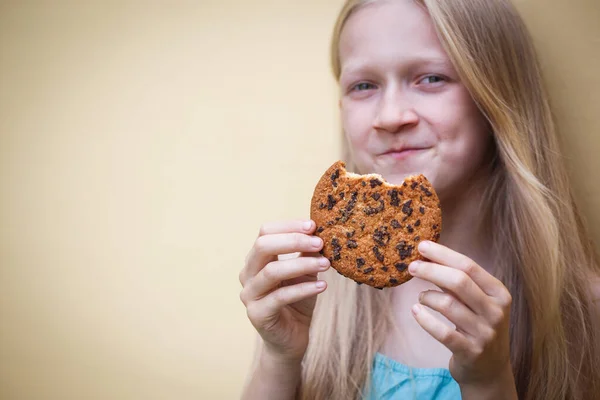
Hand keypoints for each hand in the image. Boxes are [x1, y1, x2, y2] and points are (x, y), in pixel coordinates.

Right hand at [239, 220, 328, 362]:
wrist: (291, 339)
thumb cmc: (297, 301)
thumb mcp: (305, 273)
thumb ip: (307, 254)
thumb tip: (320, 233)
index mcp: (256, 259)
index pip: (265, 232)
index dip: (288, 226)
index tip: (313, 225)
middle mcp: (248, 274)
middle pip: (263, 246)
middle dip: (294, 240)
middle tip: (320, 242)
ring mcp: (249, 295)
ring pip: (272, 271)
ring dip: (302, 264)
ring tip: (326, 264)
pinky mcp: (257, 314)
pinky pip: (280, 297)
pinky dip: (303, 289)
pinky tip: (322, 286)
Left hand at [408, 241, 513, 387]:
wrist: (490, 369)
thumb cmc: (477, 325)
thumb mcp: (476, 302)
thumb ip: (457, 281)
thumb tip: (426, 256)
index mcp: (499, 293)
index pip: (469, 266)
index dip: (443, 254)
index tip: (422, 246)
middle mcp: (495, 312)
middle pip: (459, 281)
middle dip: (431, 270)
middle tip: (412, 266)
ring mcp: (484, 333)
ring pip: (448, 305)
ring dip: (427, 296)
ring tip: (421, 297)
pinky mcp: (470, 352)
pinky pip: (442, 332)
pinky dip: (424, 319)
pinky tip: (416, 311)